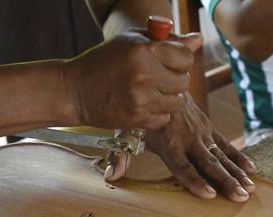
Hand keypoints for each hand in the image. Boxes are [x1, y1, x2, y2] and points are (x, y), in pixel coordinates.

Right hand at [61, 31, 201, 129]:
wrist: (74, 91)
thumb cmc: (103, 62)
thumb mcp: (131, 42)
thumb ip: (166, 40)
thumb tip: (198, 40)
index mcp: (144, 50)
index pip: (185, 57)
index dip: (179, 61)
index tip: (167, 63)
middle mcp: (144, 75)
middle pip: (183, 81)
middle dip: (173, 80)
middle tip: (155, 79)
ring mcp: (140, 99)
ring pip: (176, 102)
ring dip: (167, 98)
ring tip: (148, 92)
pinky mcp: (136, 119)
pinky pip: (163, 118)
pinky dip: (156, 114)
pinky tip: (141, 105)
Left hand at [106, 93, 256, 201]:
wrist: (157, 80)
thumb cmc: (138, 113)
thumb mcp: (126, 132)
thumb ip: (119, 156)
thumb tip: (110, 177)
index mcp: (167, 142)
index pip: (182, 166)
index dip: (194, 181)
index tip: (209, 195)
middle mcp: (187, 137)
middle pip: (207, 163)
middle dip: (225, 180)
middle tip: (239, 196)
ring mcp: (200, 132)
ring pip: (221, 155)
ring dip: (236, 172)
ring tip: (250, 188)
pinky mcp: (207, 127)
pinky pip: (226, 144)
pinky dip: (239, 156)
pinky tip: (253, 170)